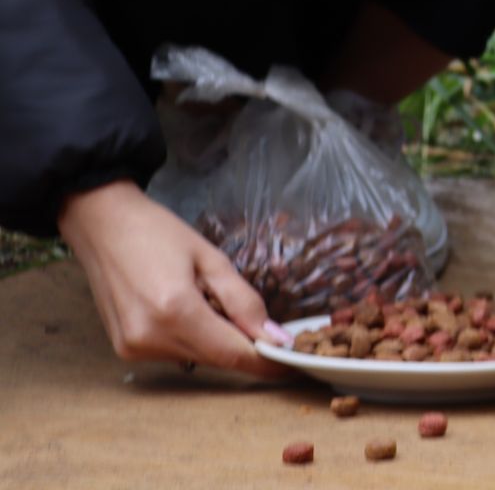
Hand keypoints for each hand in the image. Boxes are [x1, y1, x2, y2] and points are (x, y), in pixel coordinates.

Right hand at [58, 180, 290, 377]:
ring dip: (218, 339)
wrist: (103, 226)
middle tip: (267, 325)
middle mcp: (151, 338)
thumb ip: (244, 301)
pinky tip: (188, 307)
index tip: (296, 363)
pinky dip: (194, 337)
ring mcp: (134, 348)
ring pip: (198, 357)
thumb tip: (273, 336)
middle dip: (246, 345)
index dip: (267, 362)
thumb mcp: (212, 258)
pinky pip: (176, 352)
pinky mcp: (125, 349)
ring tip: (211, 299)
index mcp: (175, 312)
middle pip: (217, 358)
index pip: (233, 354)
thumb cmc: (158, 233)